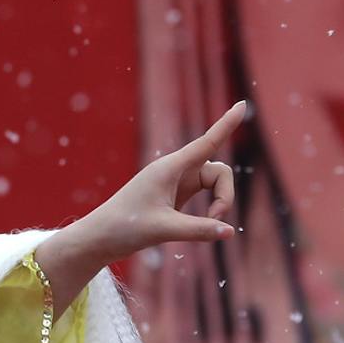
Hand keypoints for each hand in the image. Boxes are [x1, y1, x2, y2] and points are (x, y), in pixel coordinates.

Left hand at [37, 100, 246, 307]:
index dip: (226, 124)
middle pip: (219, 171)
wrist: (101, 237)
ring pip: (215, 183)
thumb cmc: (125, 228)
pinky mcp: (176, 196)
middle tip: (215, 219)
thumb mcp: (163, 230)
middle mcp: (175, 170)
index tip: (242, 105)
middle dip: (225, 194)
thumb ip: (198, 230)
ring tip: (208, 225)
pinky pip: (206, 194)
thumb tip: (229, 232)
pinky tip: (208, 225)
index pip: (207, 142)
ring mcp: (176, 183)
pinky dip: (212, 209)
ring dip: (220, 202)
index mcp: (170, 168)